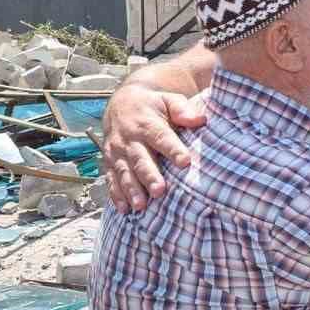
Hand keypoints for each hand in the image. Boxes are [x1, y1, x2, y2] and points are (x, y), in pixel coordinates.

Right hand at [100, 84, 205, 211]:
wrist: (121, 104)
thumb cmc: (153, 106)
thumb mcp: (168, 100)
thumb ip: (183, 109)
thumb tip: (199, 119)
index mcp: (147, 123)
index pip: (161, 137)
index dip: (173, 149)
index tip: (185, 162)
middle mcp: (130, 139)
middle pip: (141, 159)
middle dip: (149, 176)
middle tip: (160, 191)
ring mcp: (117, 152)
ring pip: (124, 172)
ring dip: (132, 190)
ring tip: (141, 206)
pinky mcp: (110, 163)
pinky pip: (111, 180)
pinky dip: (116, 195)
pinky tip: (124, 209)